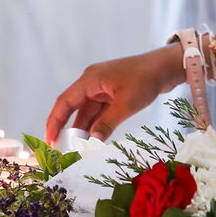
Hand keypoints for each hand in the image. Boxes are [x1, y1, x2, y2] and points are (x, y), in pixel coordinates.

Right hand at [45, 45, 179, 142]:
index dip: (54, 121)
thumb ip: (106, 123)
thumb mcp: (126, 104)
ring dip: (84, 128)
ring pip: (88, 111)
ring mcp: (103, 88)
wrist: (166, 67)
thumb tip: (90, 142)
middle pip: (73, 107)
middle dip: (67, 128)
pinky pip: (100, 111)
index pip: (65, 102)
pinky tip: (95, 139)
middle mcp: (92, 82)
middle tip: (61, 149)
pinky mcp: (113, 93)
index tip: (50, 140)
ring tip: (79, 149)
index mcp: (90, 79)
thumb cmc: (145, 80)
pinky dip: (97, 124)